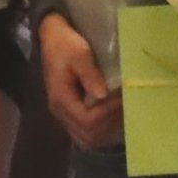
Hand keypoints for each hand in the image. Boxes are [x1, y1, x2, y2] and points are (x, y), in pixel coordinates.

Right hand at [36, 13, 123, 148]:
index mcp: (60, 98)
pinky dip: (101, 130)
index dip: (107, 113)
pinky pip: (86, 133)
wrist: (52, 38)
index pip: (87, 120)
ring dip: (106, 130)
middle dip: (109, 123)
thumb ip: (90, 74)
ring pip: (87, 139)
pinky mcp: (70, 114)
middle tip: (124, 105)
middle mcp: (60, 112)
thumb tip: (103, 95)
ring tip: (120, 112)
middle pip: (88, 135)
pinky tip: (113, 116)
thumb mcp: (79, 54)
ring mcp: (64, 115)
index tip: (122, 97)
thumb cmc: (66, 44)